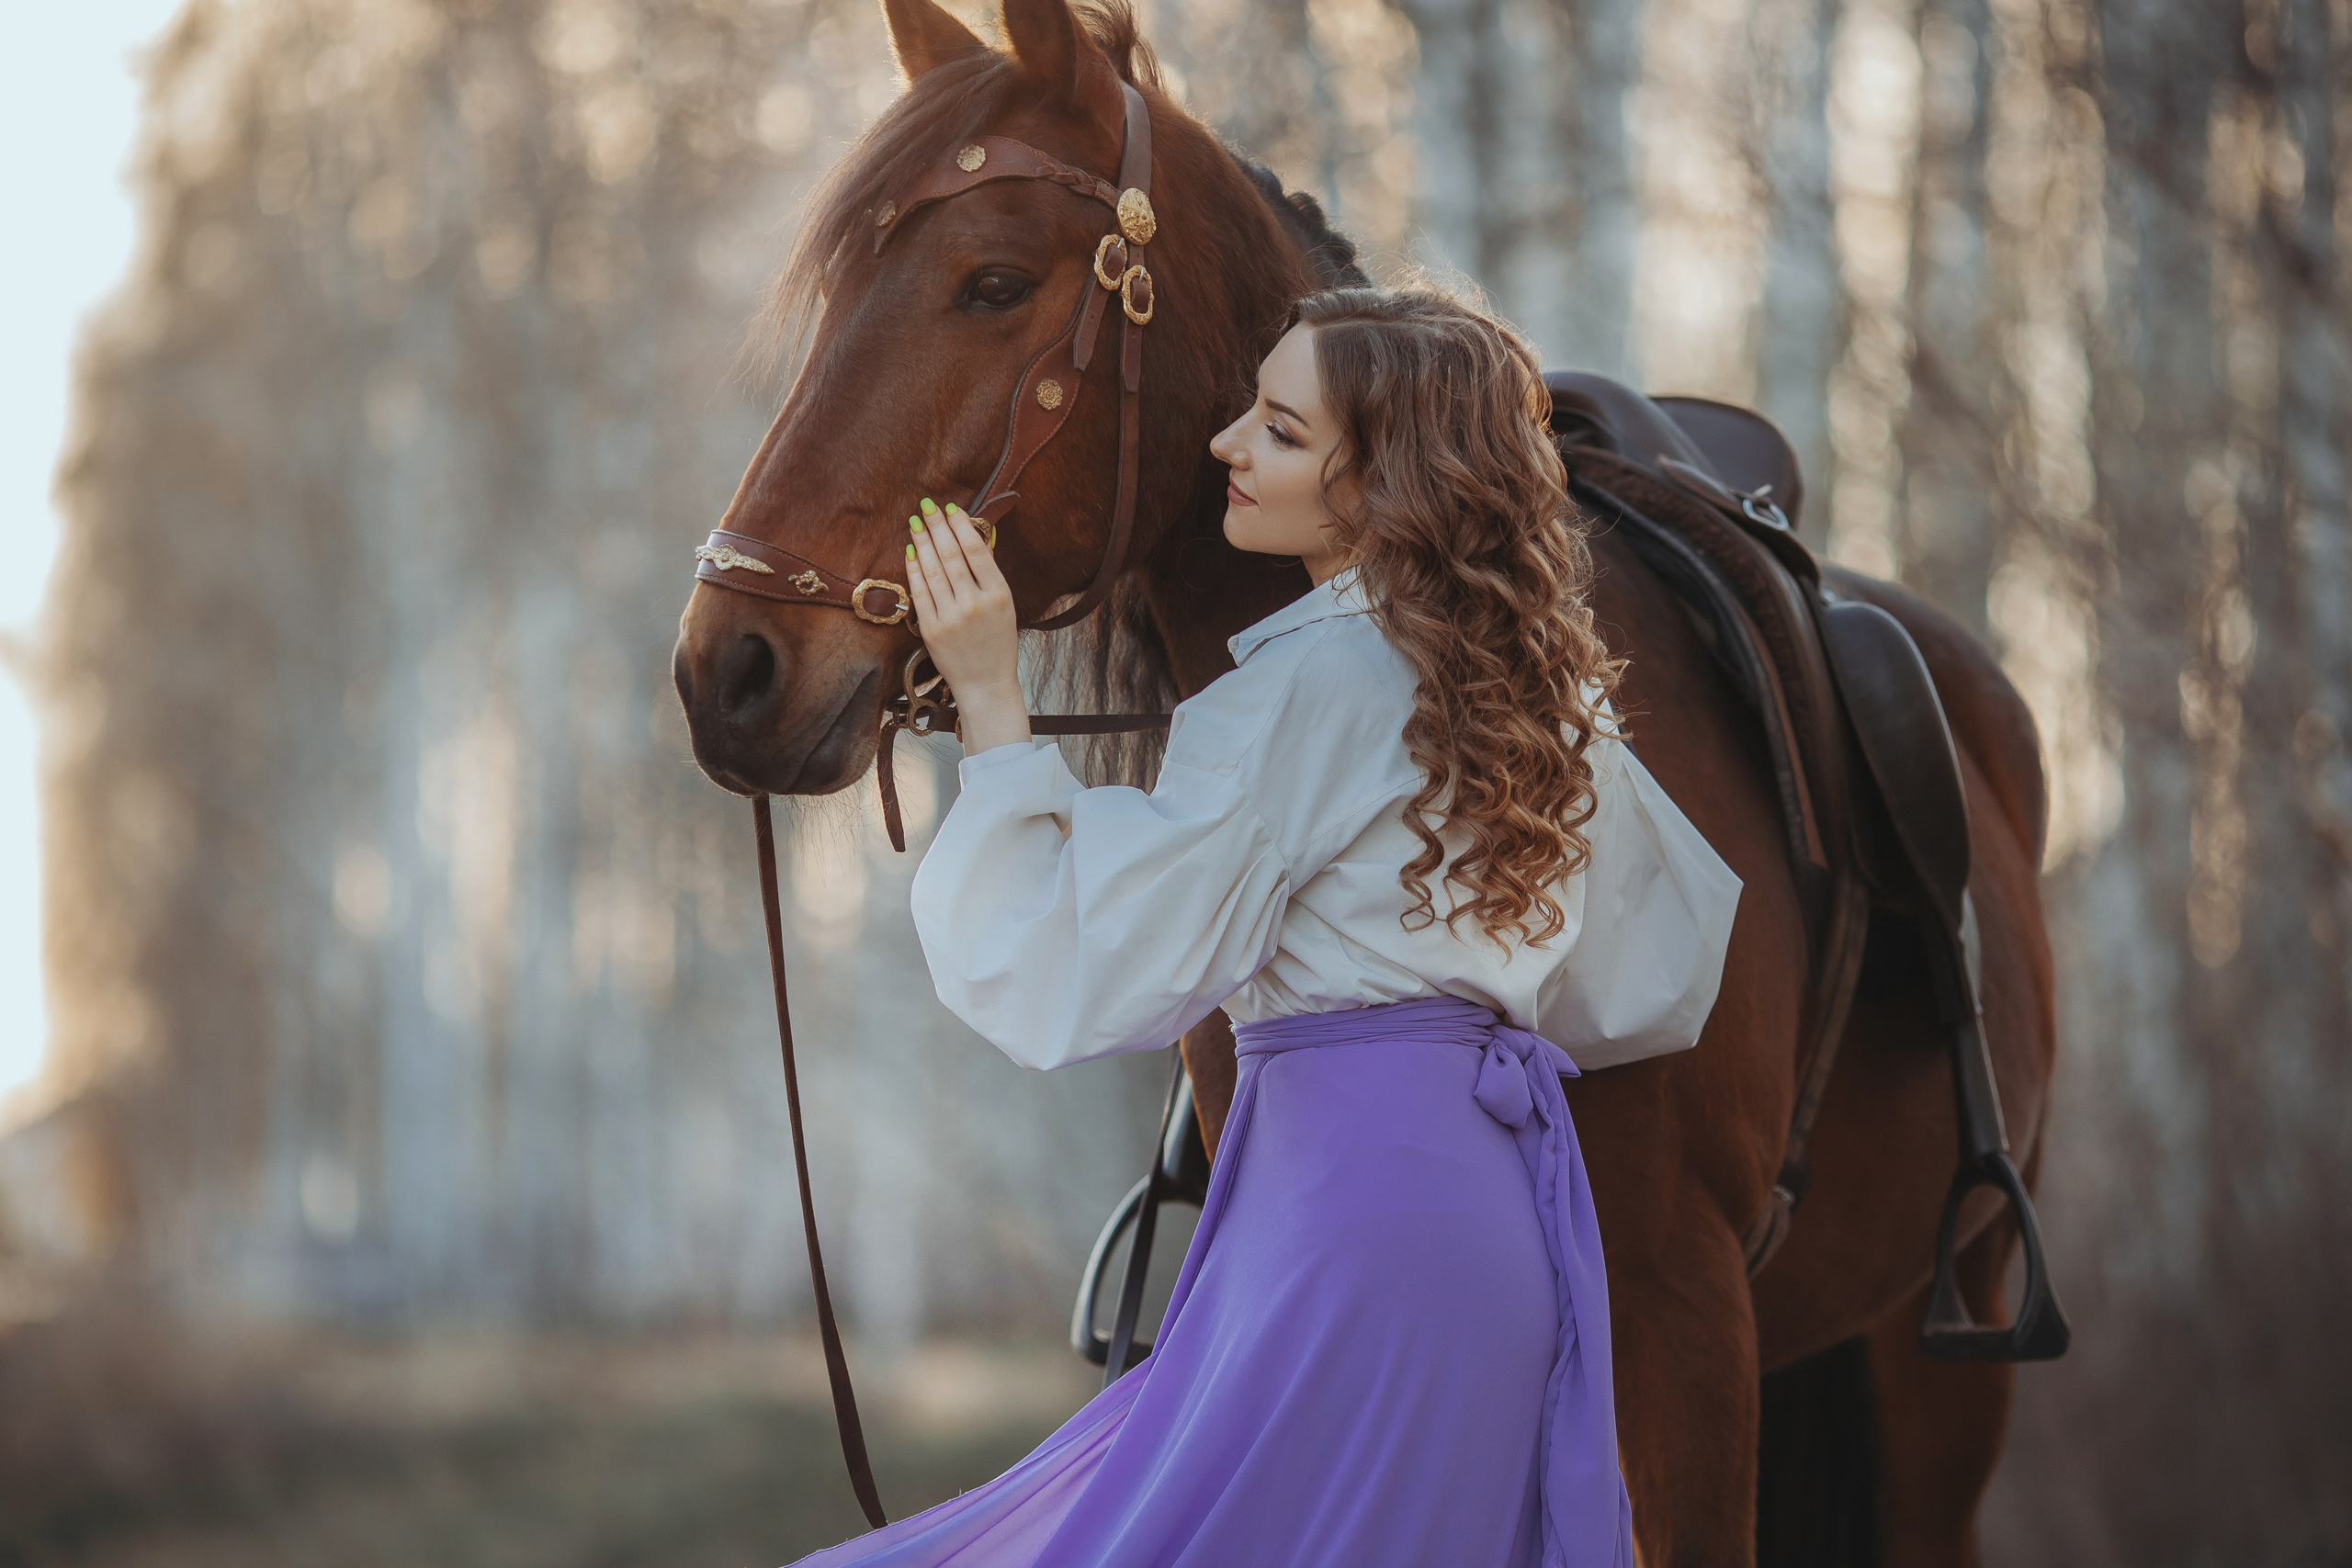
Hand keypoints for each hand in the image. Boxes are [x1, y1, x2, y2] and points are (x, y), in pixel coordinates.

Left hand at [905, 498, 1031, 753]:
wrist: (986, 685)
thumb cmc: (997, 644)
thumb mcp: (1005, 606)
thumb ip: (989, 574)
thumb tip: (973, 537)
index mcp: (999, 595)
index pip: (976, 550)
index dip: (960, 526)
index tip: (950, 508)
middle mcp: (975, 604)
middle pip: (951, 556)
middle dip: (937, 527)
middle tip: (926, 506)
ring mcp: (951, 617)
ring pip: (932, 570)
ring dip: (922, 542)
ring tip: (915, 523)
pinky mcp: (931, 629)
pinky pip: (919, 591)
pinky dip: (914, 568)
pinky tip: (911, 551)